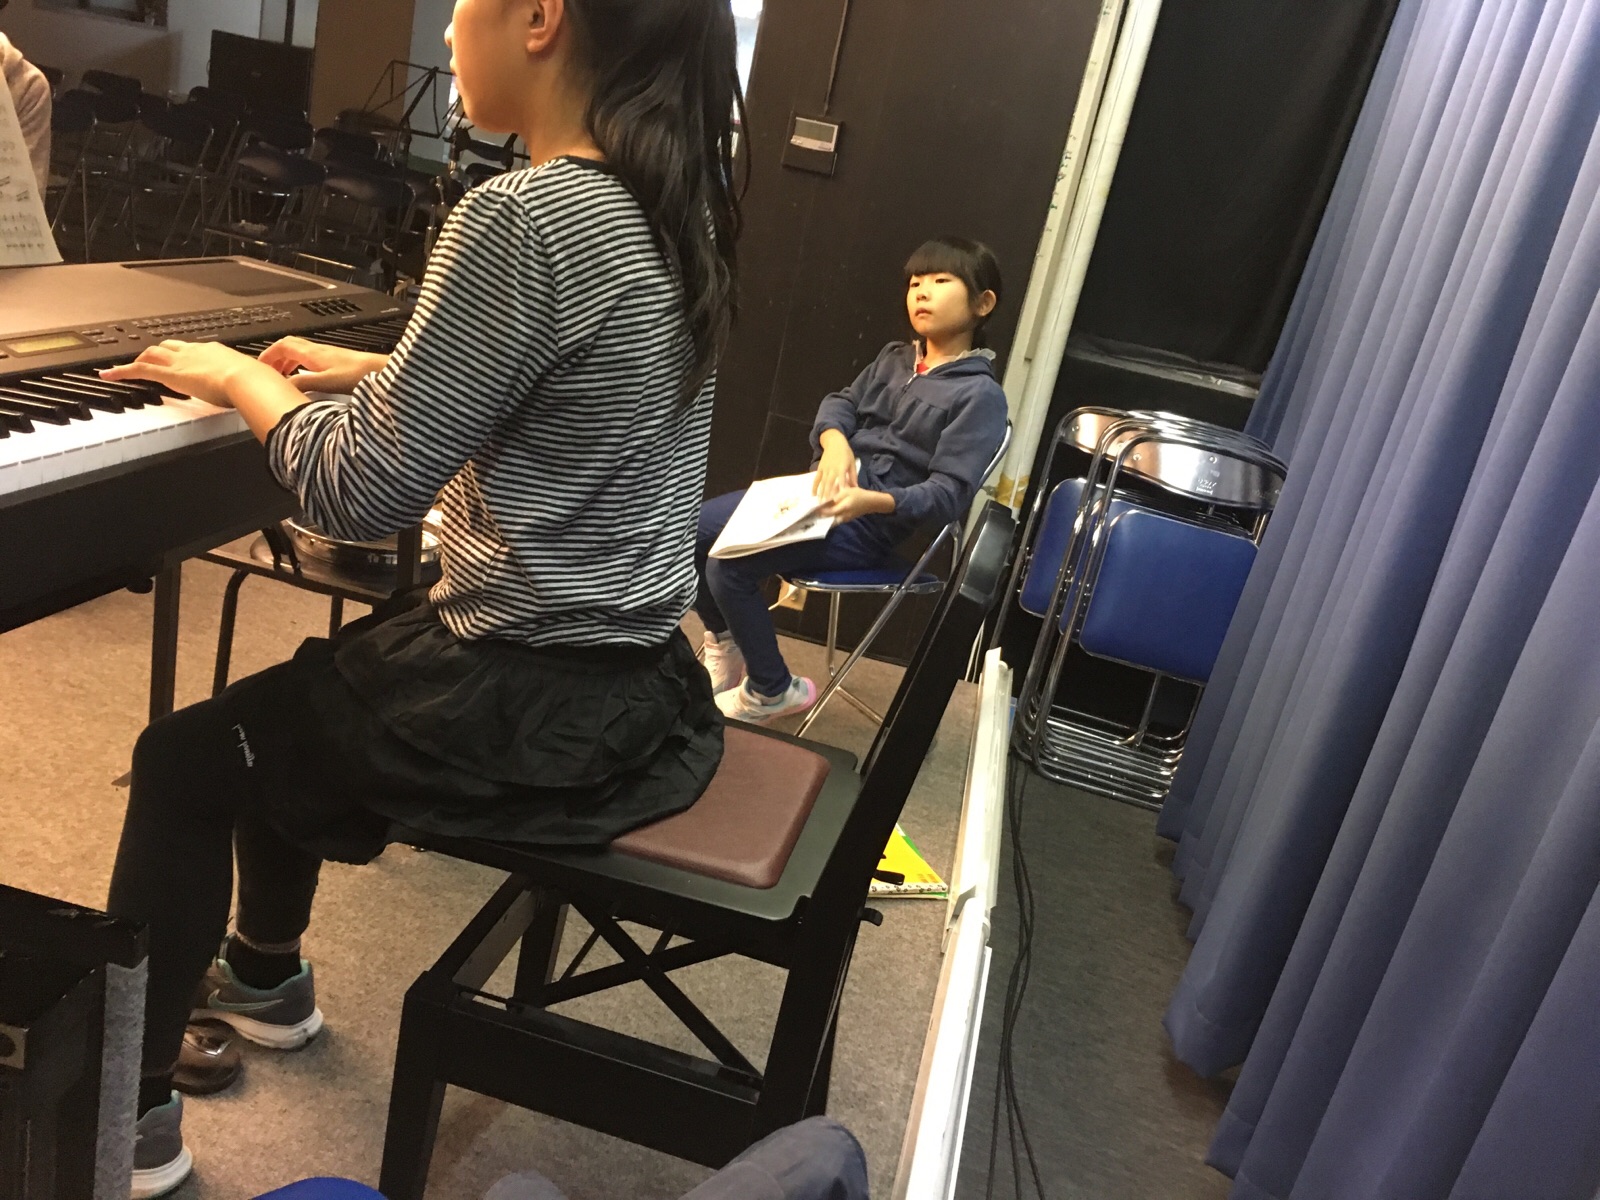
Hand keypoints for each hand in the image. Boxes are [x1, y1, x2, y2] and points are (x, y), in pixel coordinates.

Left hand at [100, 340, 265, 407]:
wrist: (247, 380)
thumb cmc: (256, 383)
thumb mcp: (258, 384)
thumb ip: (257, 390)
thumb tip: (271, 398)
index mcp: (217, 352)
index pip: (196, 350)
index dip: (185, 355)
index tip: (183, 361)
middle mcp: (196, 351)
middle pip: (170, 347)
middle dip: (158, 353)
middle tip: (149, 360)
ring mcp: (182, 361)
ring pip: (152, 355)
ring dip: (139, 360)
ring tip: (125, 368)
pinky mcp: (170, 374)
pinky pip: (139, 370)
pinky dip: (121, 371)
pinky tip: (110, 375)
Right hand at [258, 336, 388, 393]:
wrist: (380, 371)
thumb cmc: (357, 374)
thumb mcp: (325, 382)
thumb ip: (302, 384)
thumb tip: (283, 388)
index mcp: (311, 352)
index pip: (282, 345)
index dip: (268, 354)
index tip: (259, 366)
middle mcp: (318, 350)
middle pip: (290, 346)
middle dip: (276, 357)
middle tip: (270, 372)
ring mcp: (327, 355)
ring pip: (300, 353)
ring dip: (288, 362)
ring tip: (284, 377)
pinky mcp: (336, 362)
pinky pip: (310, 360)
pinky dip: (301, 366)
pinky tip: (305, 379)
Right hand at [813, 430, 857, 498]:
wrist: (835, 442)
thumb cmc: (846, 453)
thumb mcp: (852, 463)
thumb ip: (853, 476)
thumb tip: (856, 488)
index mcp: (842, 468)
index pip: (842, 480)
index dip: (840, 489)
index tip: (840, 498)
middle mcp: (832, 469)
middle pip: (830, 484)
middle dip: (828, 495)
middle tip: (827, 506)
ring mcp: (825, 469)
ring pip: (822, 483)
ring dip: (821, 493)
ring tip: (820, 504)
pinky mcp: (820, 468)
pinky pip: (816, 479)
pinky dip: (814, 487)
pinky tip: (813, 495)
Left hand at [819, 486, 893, 522]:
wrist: (870, 502)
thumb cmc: (859, 494)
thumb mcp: (847, 491)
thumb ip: (836, 496)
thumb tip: (825, 500)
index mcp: (843, 508)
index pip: (829, 512)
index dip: (820, 511)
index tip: (813, 509)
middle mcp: (843, 516)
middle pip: (829, 520)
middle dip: (821, 518)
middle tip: (812, 514)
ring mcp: (845, 519)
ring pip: (832, 522)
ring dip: (825, 519)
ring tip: (817, 515)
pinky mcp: (846, 520)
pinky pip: (836, 521)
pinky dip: (830, 519)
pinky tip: (825, 515)